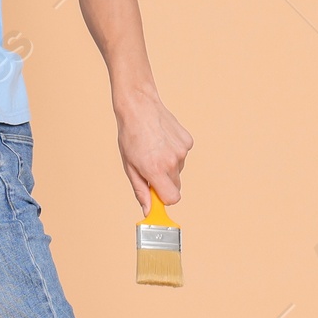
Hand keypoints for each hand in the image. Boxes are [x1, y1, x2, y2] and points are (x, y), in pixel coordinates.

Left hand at [115, 89, 192, 211]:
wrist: (139, 107)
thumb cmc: (130, 136)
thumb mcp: (130, 166)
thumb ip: (141, 190)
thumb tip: (148, 210)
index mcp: (156, 169)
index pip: (172, 198)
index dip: (164, 198)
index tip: (156, 194)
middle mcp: (172, 161)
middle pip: (175, 186)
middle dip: (164, 182)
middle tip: (150, 167)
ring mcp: (182, 150)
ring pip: (178, 170)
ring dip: (168, 166)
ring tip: (154, 149)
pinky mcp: (188, 141)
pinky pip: (183, 156)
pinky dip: (174, 153)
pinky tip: (163, 141)